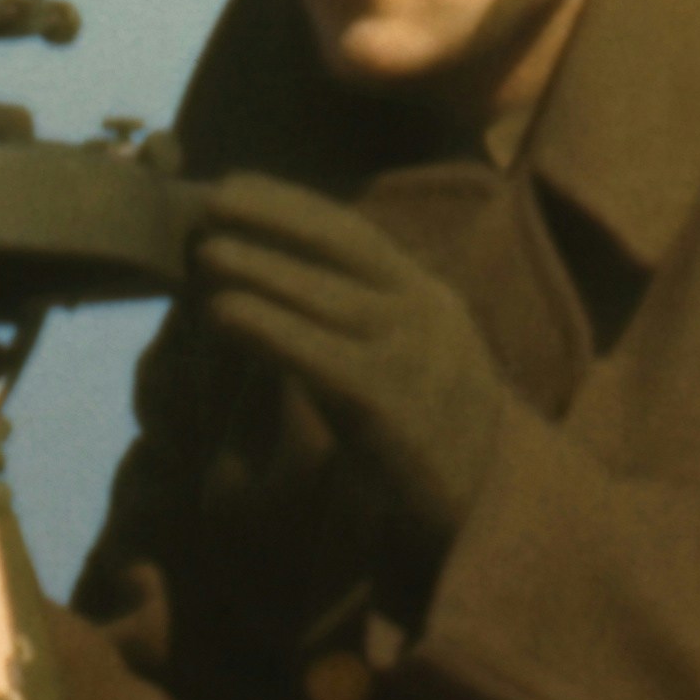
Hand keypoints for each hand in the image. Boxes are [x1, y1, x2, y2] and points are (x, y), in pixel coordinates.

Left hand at [177, 186, 517, 585]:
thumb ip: (367, 323)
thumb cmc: (435, 439)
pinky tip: (221, 313)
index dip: (291, 205)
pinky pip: (317, 355)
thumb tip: (281, 290)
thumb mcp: (415, 362)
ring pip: (325, 297)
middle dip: (272, 218)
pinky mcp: (389, 406)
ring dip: (258, 269)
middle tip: (207, 203)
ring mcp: (412, 357)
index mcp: (429, 299)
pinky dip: (266, 327)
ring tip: (203, 255)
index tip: (235, 187)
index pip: (355, 233)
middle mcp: (425, 315)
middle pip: (341, 247)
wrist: (496, 512)